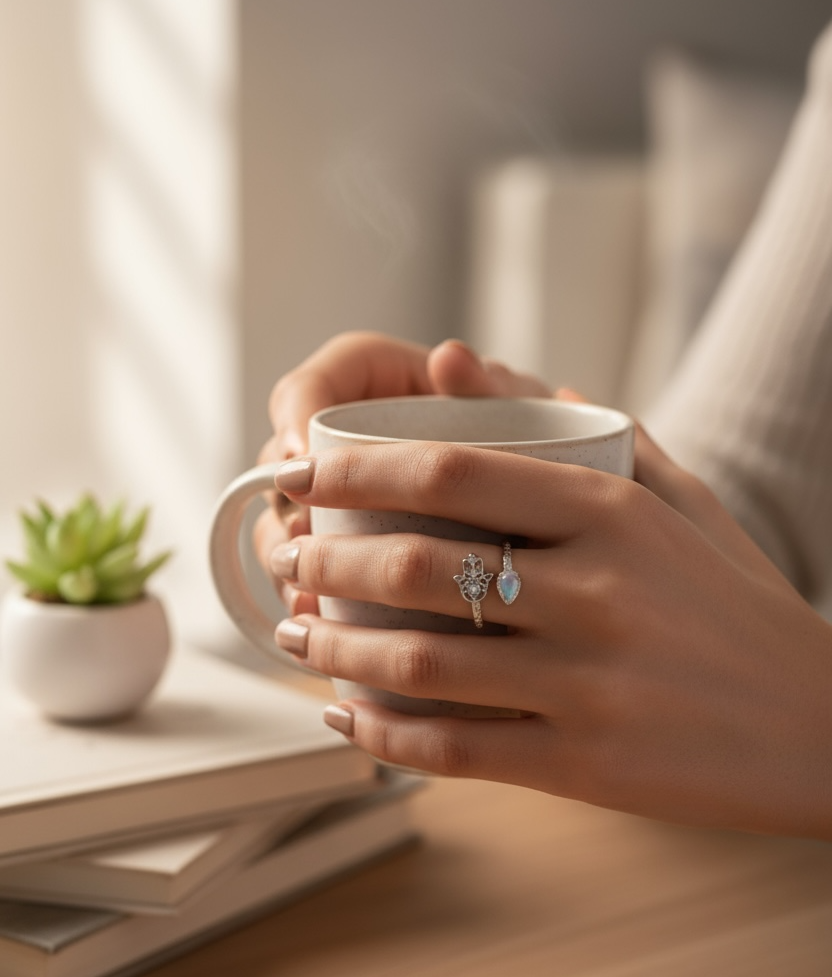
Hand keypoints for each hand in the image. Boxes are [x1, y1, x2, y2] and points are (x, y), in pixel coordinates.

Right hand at [255, 331, 549, 614]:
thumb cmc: (545, 446)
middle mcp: (351, 443)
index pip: (315, 381)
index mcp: (382, 387)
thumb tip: (451, 359)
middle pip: (285, 458)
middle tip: (302, 528)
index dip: (295, 407)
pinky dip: (308, 594)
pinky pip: (314, 575)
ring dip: (286, 552)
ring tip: (300, 581)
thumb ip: (491, 389)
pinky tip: (313, 617)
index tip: (302, 444)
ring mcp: (348, 503)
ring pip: (287, 520)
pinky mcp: (356, 556)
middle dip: (284, 496)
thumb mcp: (528, 414)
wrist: (568, 517)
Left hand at [270, 432, 831, 839]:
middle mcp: (595, 589)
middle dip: (326, 561)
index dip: (354, 473)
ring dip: (336, 647)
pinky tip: (346, 718)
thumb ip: (582, 424)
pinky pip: (457, 748)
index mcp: (612, 510)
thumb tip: (472, 361)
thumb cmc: (736, 601)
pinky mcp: (587, 766)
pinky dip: (384, 735)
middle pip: (417, 564)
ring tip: (296, 635)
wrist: (823, 723)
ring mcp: (589, 681)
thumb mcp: (678, 495)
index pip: (450, 472)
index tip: (302, 476)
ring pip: (420, 659)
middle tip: (289, 560)